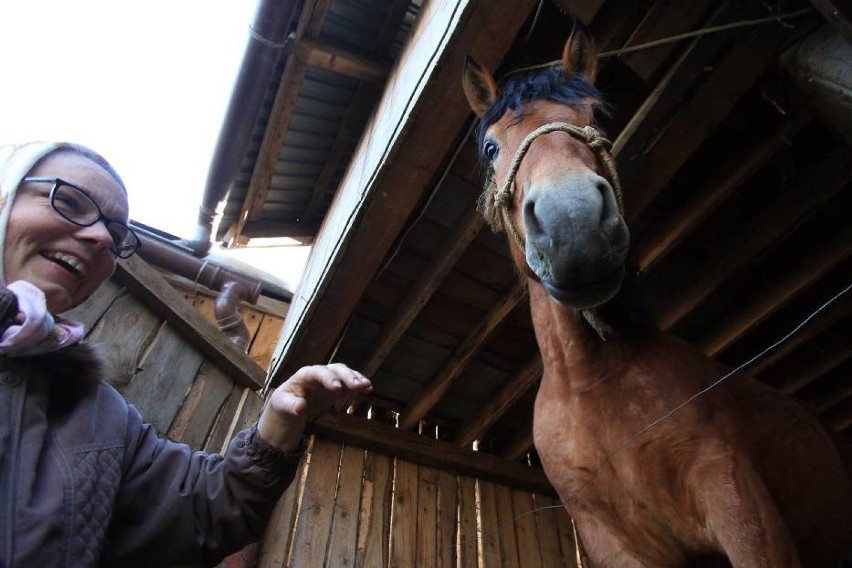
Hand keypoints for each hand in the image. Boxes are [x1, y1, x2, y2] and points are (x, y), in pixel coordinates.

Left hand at [256, 363, 371, 451]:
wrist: (290, 407)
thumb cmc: (284, 403)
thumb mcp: (283, 406)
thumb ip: (291, 406)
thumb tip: (301, 407)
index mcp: (304, 375)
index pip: (317, 372)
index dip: (328, 378)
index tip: (337, 388)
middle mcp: (320, 373)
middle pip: (335, 369)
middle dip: (346, 376)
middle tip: (357, 386)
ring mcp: (330, 379)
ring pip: (344, 373)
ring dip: (356, 378)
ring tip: (367, 386)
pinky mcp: (338, 386)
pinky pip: (349, 382)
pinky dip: (359, 384)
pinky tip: (368, 389)